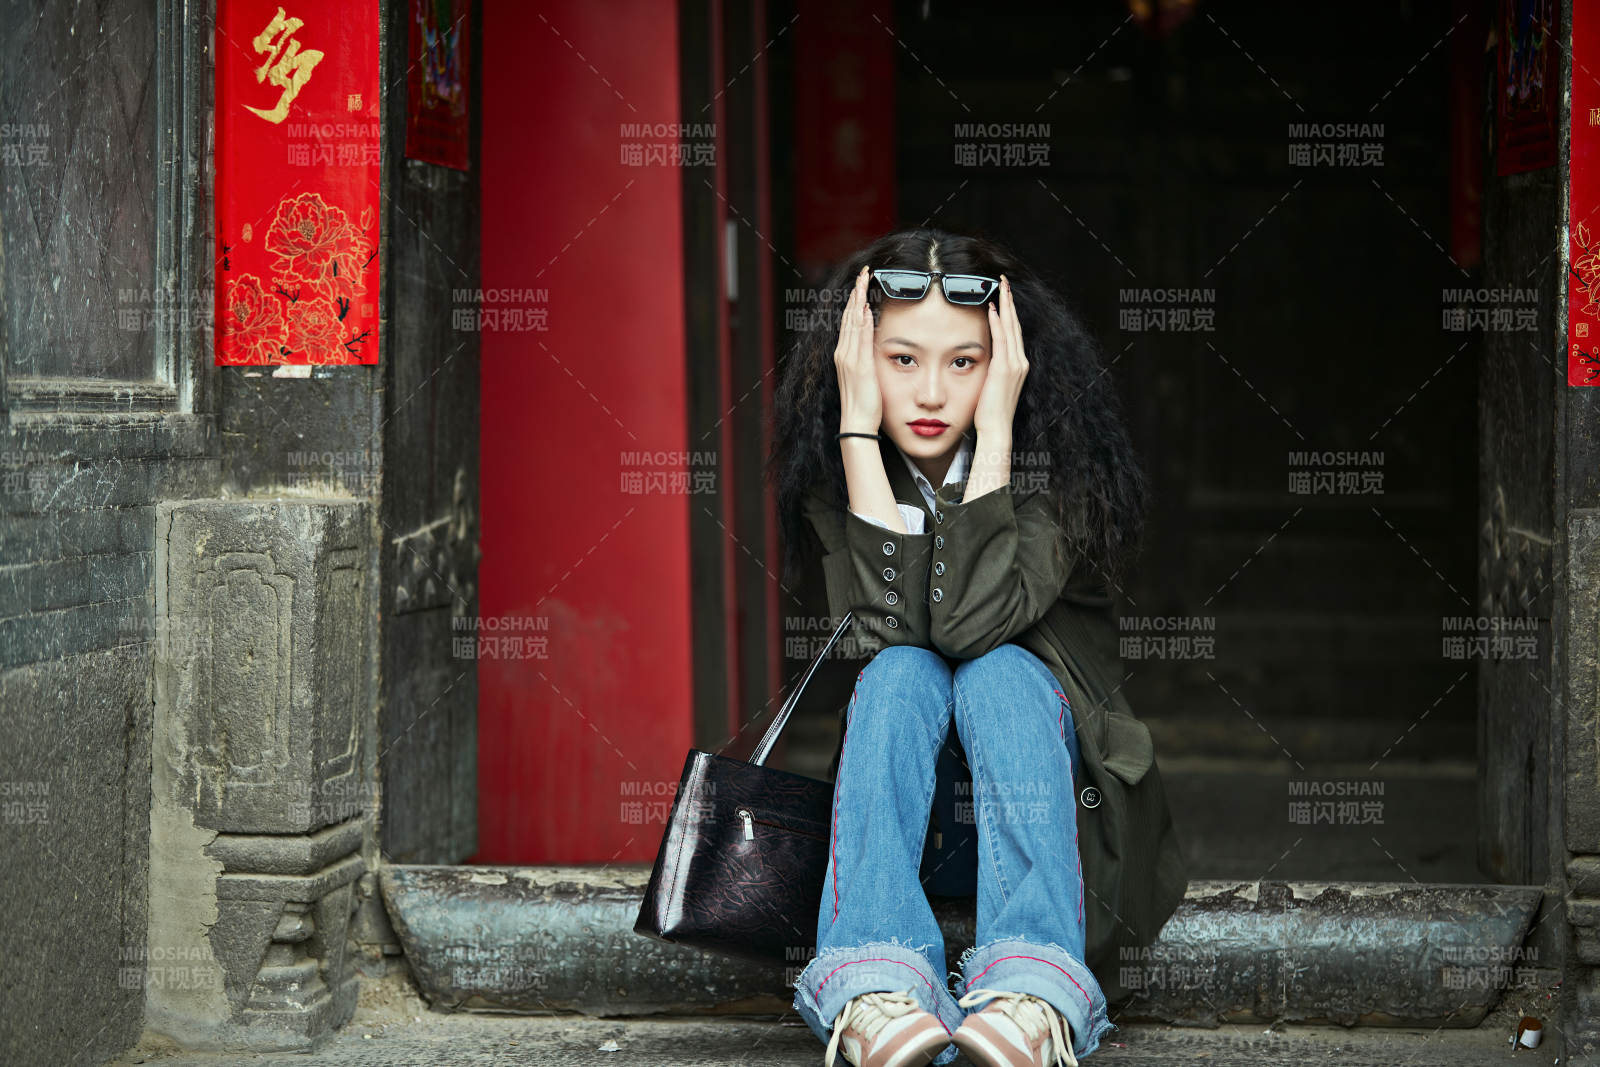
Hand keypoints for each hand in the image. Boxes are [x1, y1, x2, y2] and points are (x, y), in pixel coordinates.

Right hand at [834, 265, 882, 433]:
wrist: (857, 422)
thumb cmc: (862, 403)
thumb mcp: (864, 375)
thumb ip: (864, 356)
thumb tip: (870, 338)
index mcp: (844, 355)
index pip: (848, 322)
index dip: (854, 302)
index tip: (861, 285)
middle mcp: (843, 353)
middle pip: (848, 317)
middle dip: (856, 293)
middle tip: (863, 274)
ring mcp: (849, 359)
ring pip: (852, 323)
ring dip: (858, 301)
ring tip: (864, 282)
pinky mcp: (859, 366)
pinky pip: (860, 339)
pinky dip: (862, 323)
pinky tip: (866, 309)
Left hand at [974, 274, 1027, 436]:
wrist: (996, 429)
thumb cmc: (991, 412)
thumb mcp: (992, 386)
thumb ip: (991, 370)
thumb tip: (981, 360)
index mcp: (1018, 365)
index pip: (1014, 333)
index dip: (1009, 313)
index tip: (1004, 296)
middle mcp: (1020, 362)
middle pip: (1015, 325)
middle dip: (1010, 302)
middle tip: (1004, 282)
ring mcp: (1015, 364)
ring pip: (1011, 328)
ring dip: (1005, 306)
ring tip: (1001, 287)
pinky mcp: (1004, 369)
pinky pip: (1002, 340)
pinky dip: (998, 322)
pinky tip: (993, 308)